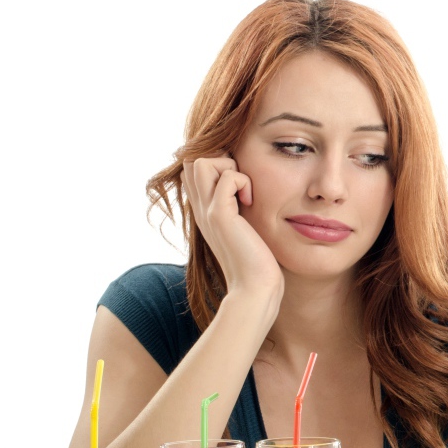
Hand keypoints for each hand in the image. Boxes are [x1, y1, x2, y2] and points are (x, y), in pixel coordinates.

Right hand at [182, 156, 283, 296]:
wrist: (254, 288)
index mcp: (204, 210)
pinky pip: (226, 178)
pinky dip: (242, 181)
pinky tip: (250, 202)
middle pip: (191, 160)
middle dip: (220, 160)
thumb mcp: (244, 228)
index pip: (192, 168)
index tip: (238, 183)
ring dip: (228, 167)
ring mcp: (207, 211)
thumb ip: (239, 208)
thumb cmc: (256, 261)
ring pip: (201, 161)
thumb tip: (248, 189)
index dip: (215, 164)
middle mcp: (200, 208)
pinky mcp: (221, 217)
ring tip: (244, 191)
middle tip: (241, 183)